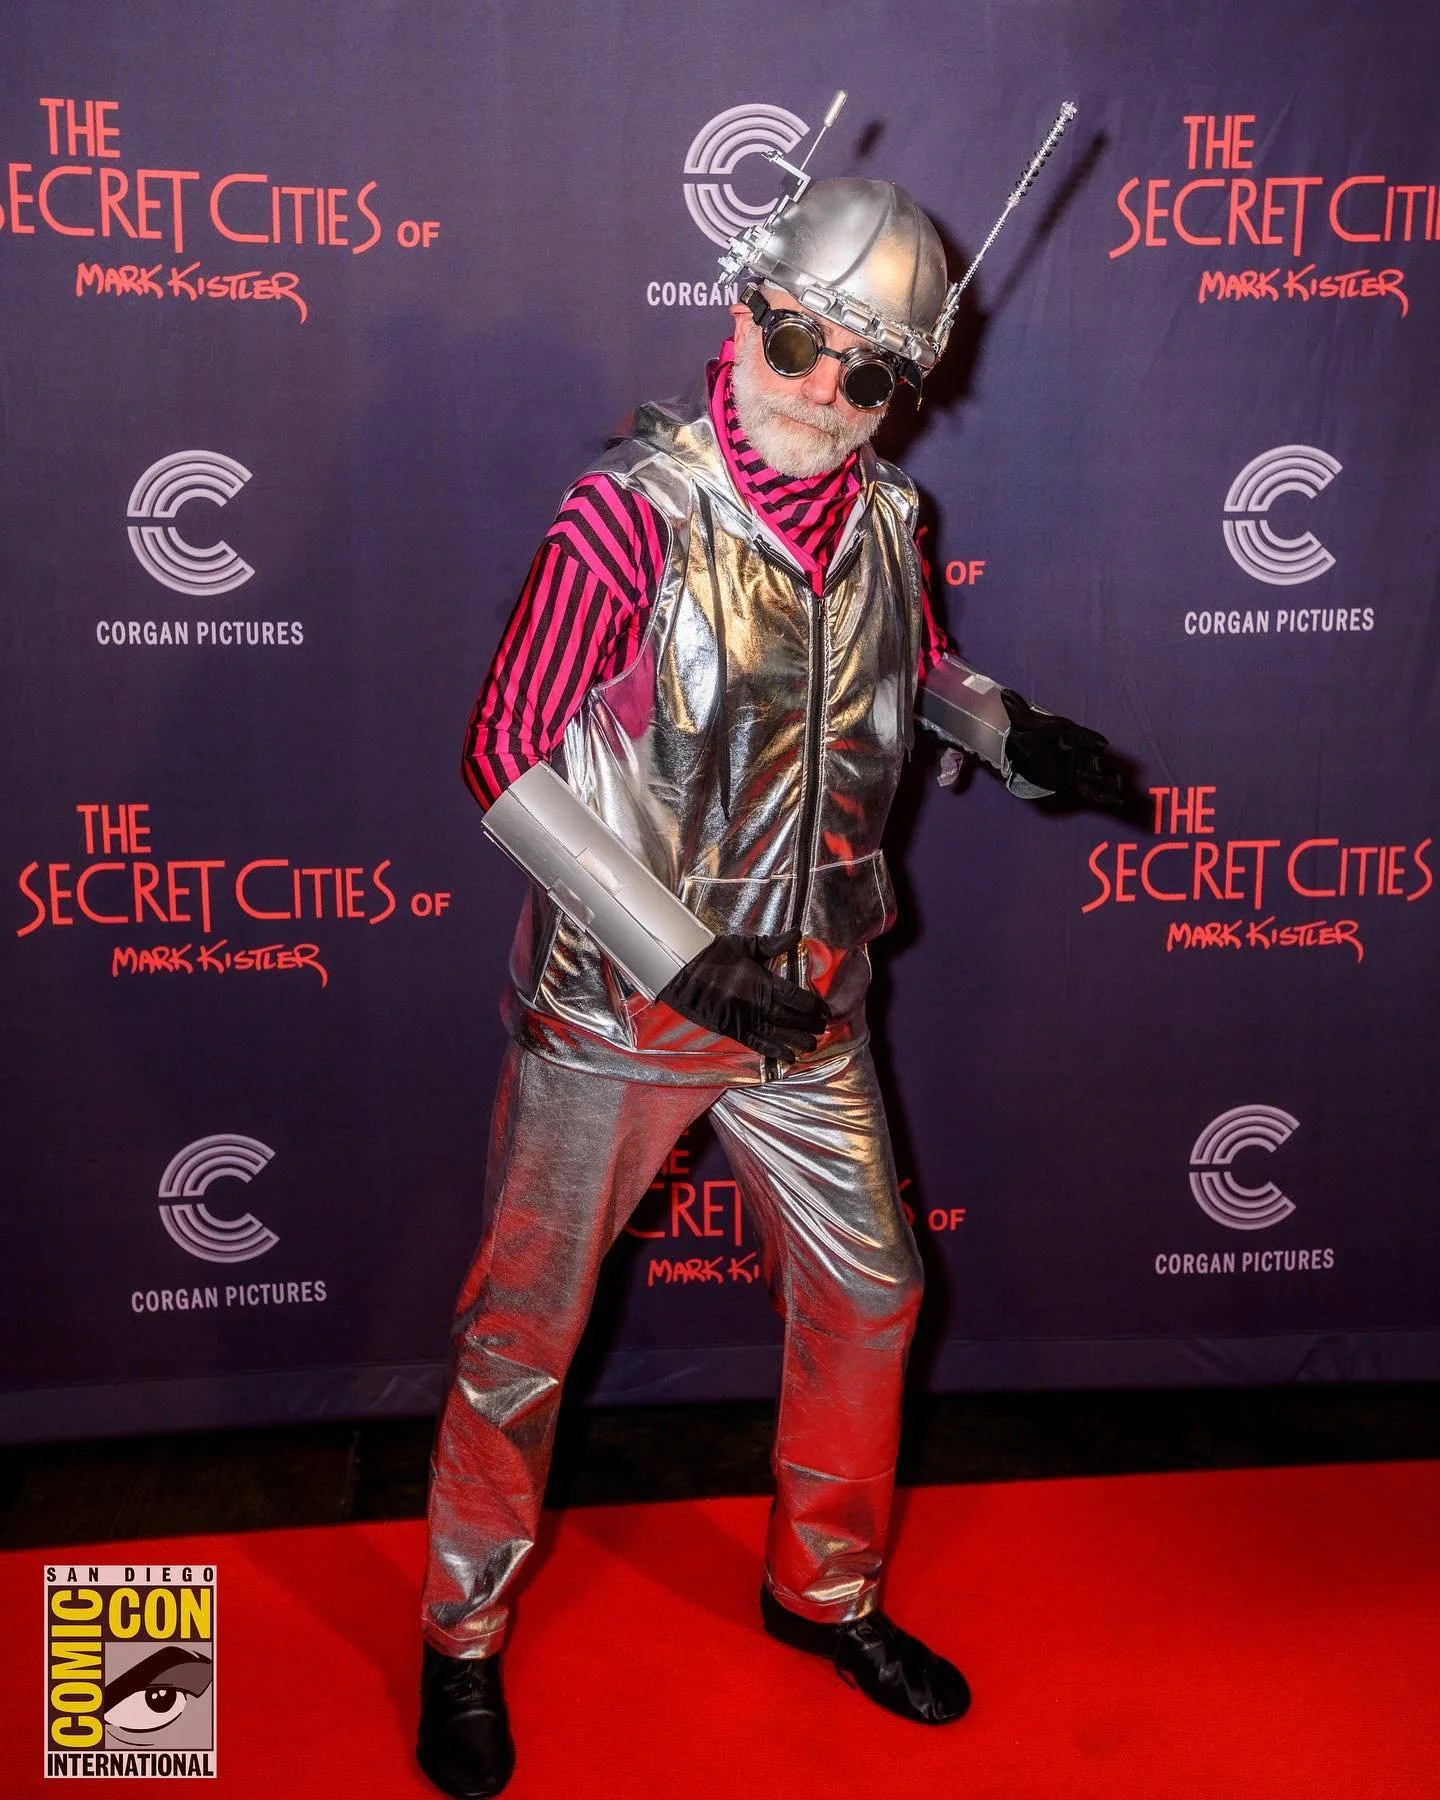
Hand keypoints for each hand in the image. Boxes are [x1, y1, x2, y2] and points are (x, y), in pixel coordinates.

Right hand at [657, 930, 829, 1061]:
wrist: (681, 972)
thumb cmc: (712, 955)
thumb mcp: (744, 945)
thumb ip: (772, 943)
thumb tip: (798, 933)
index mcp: (761, 981)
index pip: (795, 996)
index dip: (813, 1005)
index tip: (825, 1011)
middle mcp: (756, 1003)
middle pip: (790, 1017)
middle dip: (809, 1024)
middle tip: (823, 1028)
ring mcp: (744, 1018)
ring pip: (778, 1033)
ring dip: (797, 1040)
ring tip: (813, 1046)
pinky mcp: (732, 1030)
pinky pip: (757, 1044)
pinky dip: (774, 1051)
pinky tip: (789, 1056)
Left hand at [1000, 688, 1125, 810]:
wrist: (1024, 747)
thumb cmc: (1028, 732)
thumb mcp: (1022, 721)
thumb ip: (1017, 710)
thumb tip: (1006, 694)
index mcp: (1067, 734)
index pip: (1082, 736)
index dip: (1091, 740)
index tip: (1102, 744)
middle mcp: (1077, 750)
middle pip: (1092, 758)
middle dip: (1100, 764)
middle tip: (1106, 770)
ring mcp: (1078, 767)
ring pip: (1096, 775)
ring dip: (1108, 781)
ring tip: (1122, 788)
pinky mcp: (1075, 782)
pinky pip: (1091, 790)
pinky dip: (1104, 795)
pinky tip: (1117, 801)